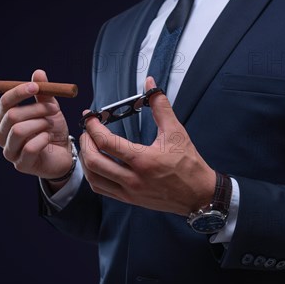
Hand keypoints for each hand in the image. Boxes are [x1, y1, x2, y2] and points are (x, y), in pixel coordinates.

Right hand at [0, 69, 72, 184]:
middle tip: (53, 109)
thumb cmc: (52, 130)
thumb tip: (38, 73)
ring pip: (18, 131)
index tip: (35, 86)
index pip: (5, 102)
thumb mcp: (50, 109)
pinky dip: (43, 139)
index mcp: (5, 118)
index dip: (19, 92)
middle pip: (12, 116)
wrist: (64, 154)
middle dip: (35, 109)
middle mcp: (2, 134)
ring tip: (50, 125)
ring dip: (40, 124)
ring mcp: (9, 151)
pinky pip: (29, 148)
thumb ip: (43, 93)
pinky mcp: (20, 164)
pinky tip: (48, 139)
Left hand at [80, 77, 215, 215]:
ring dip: (86, 160)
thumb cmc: (189, 165)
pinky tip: (97, 164)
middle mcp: (133, 179)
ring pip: (94, 178)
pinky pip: (101, 189)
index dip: (93, 127)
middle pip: (94, 161)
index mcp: (143, 160)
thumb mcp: (176, 132)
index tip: (90, 117)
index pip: (107, 143)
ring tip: (89, 145)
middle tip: (87, 131)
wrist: (199, 194)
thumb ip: (161, 106)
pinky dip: (93, 175)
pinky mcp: (129, 199)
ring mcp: (129, 192)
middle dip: (85, 143)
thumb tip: (150, 84)